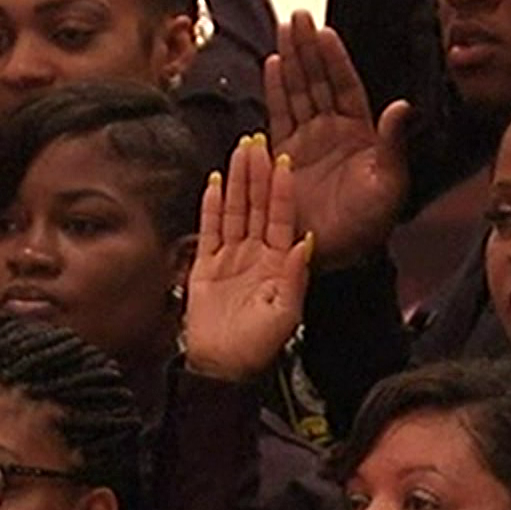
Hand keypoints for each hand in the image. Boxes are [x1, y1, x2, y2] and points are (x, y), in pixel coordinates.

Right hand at [183, 136, 312, 382]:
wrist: (223, 368)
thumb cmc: (258, 347)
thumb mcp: (286, 314)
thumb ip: (294, 277)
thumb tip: (304, 242)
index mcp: (278, 263)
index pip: (281, 217)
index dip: (282, 189)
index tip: (283, 160)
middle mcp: (256, 254)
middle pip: (256, 205)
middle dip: (257, 173)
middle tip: (257, 140)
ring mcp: (230, 257)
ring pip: (233, 210)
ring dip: (236, 181)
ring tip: (238, 151)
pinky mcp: (205, 266)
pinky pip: (208, 229)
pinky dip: (210, 206)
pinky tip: (213, 183)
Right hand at [268, 11, 411, 270]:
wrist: (336, 256)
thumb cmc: (369, 224)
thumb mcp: (390, 183)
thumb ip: (393, 142)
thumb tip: (402, 105)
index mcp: (362, 133)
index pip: (347, 86)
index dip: (336, 60)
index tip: (326, 33)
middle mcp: (333, 131)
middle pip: (319, 80)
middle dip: (309, 48)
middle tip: (298, 16)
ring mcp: (306, 141)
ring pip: (298, 92)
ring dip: (292, 61)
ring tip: (284, 30)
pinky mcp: (283, 156)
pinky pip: (278, 116)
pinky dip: (275, 91)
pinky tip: (272, 65)